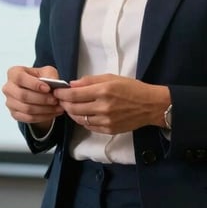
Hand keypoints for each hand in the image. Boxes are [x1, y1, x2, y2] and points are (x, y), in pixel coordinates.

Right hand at [2, 65, 63, 130]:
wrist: (37, 90)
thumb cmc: (41, 78)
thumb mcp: (47, 71)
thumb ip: (50, 75)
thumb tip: (53, 84)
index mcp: (13, 73)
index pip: (20, 78)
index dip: (34, 84)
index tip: (48, 88)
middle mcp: (8, 88)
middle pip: (23, 96)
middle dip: (41, 99)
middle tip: (55, 100)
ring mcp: (10, 102)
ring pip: (26, 109)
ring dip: (44, 109)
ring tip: (57, 107)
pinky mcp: (14, 114)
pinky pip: (28, 118)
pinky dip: (42, 116)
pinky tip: (53, 113)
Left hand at [53, 74, 169, 133]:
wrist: (150, 105)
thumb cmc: (132, 88)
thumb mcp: (111, 77)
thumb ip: (90, 81)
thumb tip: (72, 84)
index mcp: (103, 91)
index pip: (74, 95)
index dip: (61, 93)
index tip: (56, 91)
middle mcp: (103, 107)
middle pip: (73, 108)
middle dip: (64, 103)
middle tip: (61, 99)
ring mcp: (106, 120)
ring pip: (79, 119)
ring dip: (71, 113)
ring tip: (70, 107)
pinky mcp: (109, 130)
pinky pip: (89, 126)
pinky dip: (82, 120)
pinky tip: (82, 114)